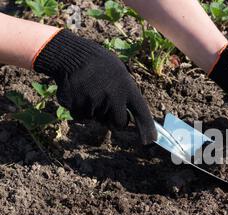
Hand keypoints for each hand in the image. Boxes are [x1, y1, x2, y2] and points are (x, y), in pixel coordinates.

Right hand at [33, 30, 155, 144]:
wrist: (71, 55)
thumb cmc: (100, 64)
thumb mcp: (120, 74)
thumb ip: (126, 95)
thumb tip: (127, 120)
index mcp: (127, 88)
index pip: (142, 112)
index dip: (147, 128)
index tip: (151, 140)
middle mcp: (113, 98)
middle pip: (119, 123)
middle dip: (115, 120)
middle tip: (108, 105)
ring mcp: (95, 103)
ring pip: (98, 119)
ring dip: (96, 111)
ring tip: (91, 90)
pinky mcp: (78, 107)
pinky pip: (82, 117)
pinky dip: (80, 109)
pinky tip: (80, 93)